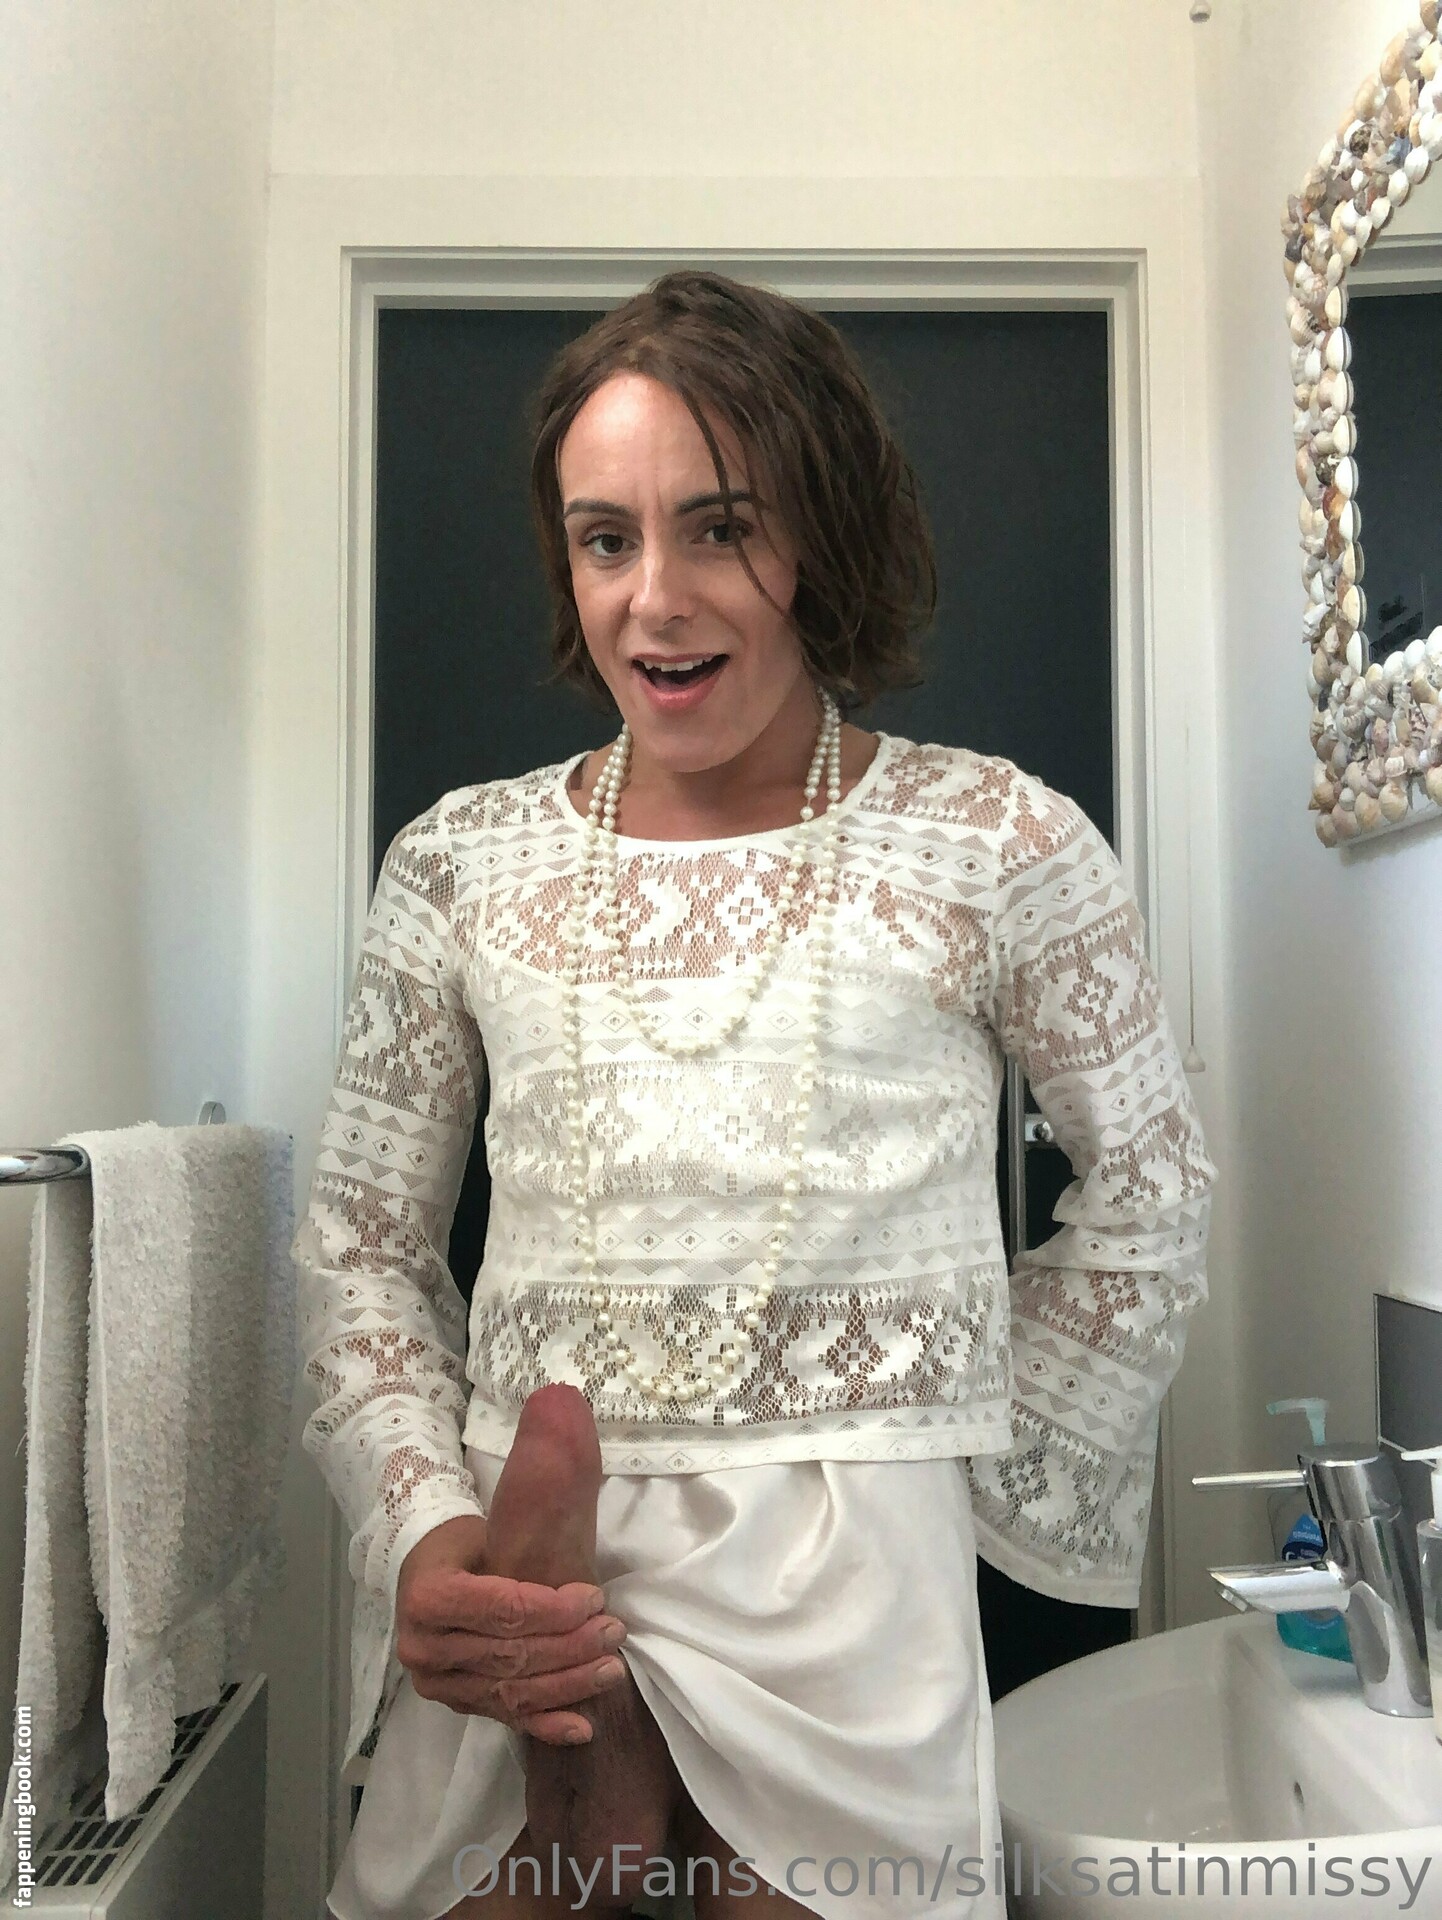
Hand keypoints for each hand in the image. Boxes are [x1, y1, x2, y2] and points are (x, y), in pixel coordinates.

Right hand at [394, 1515, 628, 1744]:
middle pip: (510, 1655)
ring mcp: (436, 1683)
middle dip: (569, 1647)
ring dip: (567, 1685)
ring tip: (610, 1671)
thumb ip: (524, 1538)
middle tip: (613, 1633)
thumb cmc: (461, 1546)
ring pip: (511, 1691)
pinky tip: (580, 1728)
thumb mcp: (485, 1532)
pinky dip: (545, 1724)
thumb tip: (574, 1479)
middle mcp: (424, 1648)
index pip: (504, 1611)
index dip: (555, 1610)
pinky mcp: (453, 1702)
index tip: (595, 1599)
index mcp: (429, 1598)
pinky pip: (503, 1715)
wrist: (422, 1571)